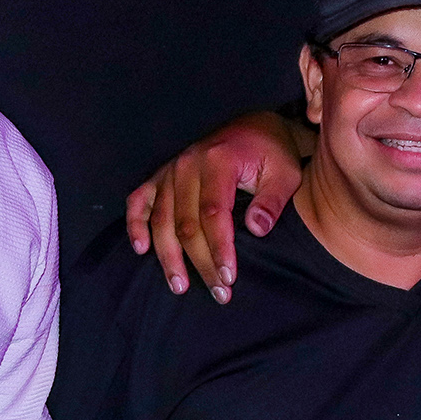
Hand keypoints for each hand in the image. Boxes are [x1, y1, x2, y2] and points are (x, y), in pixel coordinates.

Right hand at [124, 111, 303, 302]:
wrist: (254, 127)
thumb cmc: (272, 153)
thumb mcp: (285, 173)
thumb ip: (272, 201)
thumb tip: (256, 229)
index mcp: (218, 161)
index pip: (214, 214)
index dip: (219, 248)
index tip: (229, 277)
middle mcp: (188, 164)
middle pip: (186, 224)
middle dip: (201, 262)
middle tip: (218, 292)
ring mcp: (170, 169)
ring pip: (161, 219)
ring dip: (168, 256)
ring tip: (180, 286)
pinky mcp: (161, 175)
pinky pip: (139, 201)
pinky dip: (135, 225)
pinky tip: (141, 249)